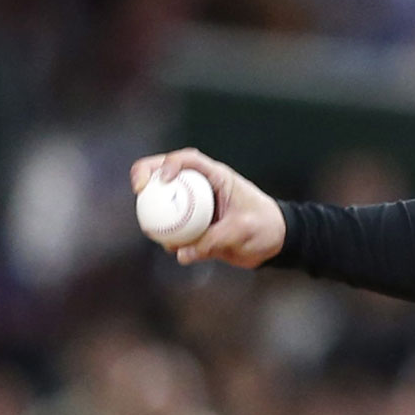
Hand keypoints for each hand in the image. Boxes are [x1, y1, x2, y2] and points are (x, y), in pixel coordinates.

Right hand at [130, 148, 285, 267]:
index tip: (162, 179)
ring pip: (164, 201)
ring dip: (152, 209)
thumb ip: (214, 240)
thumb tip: (182, 254)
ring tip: (151, 228)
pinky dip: (166, 235)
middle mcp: (202, 187)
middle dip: (146, 175)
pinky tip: (172, 247)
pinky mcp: (194, 226)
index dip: (170, 163)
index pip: (188, 160)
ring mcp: (195, 206)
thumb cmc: (266, 227)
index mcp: (216, 177)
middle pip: (166, 172)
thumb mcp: (242, 230)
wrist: (276, 243)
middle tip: (138, 190)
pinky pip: (173, 228)